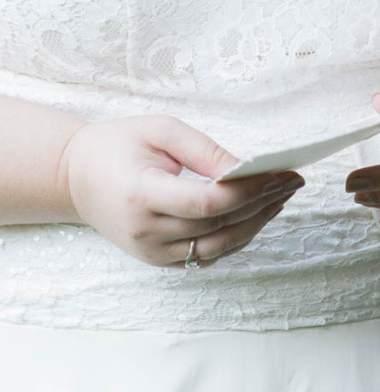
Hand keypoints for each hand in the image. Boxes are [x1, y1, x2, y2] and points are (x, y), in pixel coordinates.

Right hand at [61, 115, 304, 266]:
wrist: (75, 178)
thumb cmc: (118, 146)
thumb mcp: (160, 131)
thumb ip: (205, 150)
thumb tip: (248, 170)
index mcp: (141, 194)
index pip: (207, 204)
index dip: (249, 192)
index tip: (280, 174)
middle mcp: (145, 231)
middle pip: (219, 226)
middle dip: (262, 204)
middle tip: (293, 182)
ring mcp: (151, 252)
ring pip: (218, 248)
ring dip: (256, 225)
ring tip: (282, 198)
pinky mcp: (158, 260)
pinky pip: (207, 256)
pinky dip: (236, 238)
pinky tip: (257, 216)